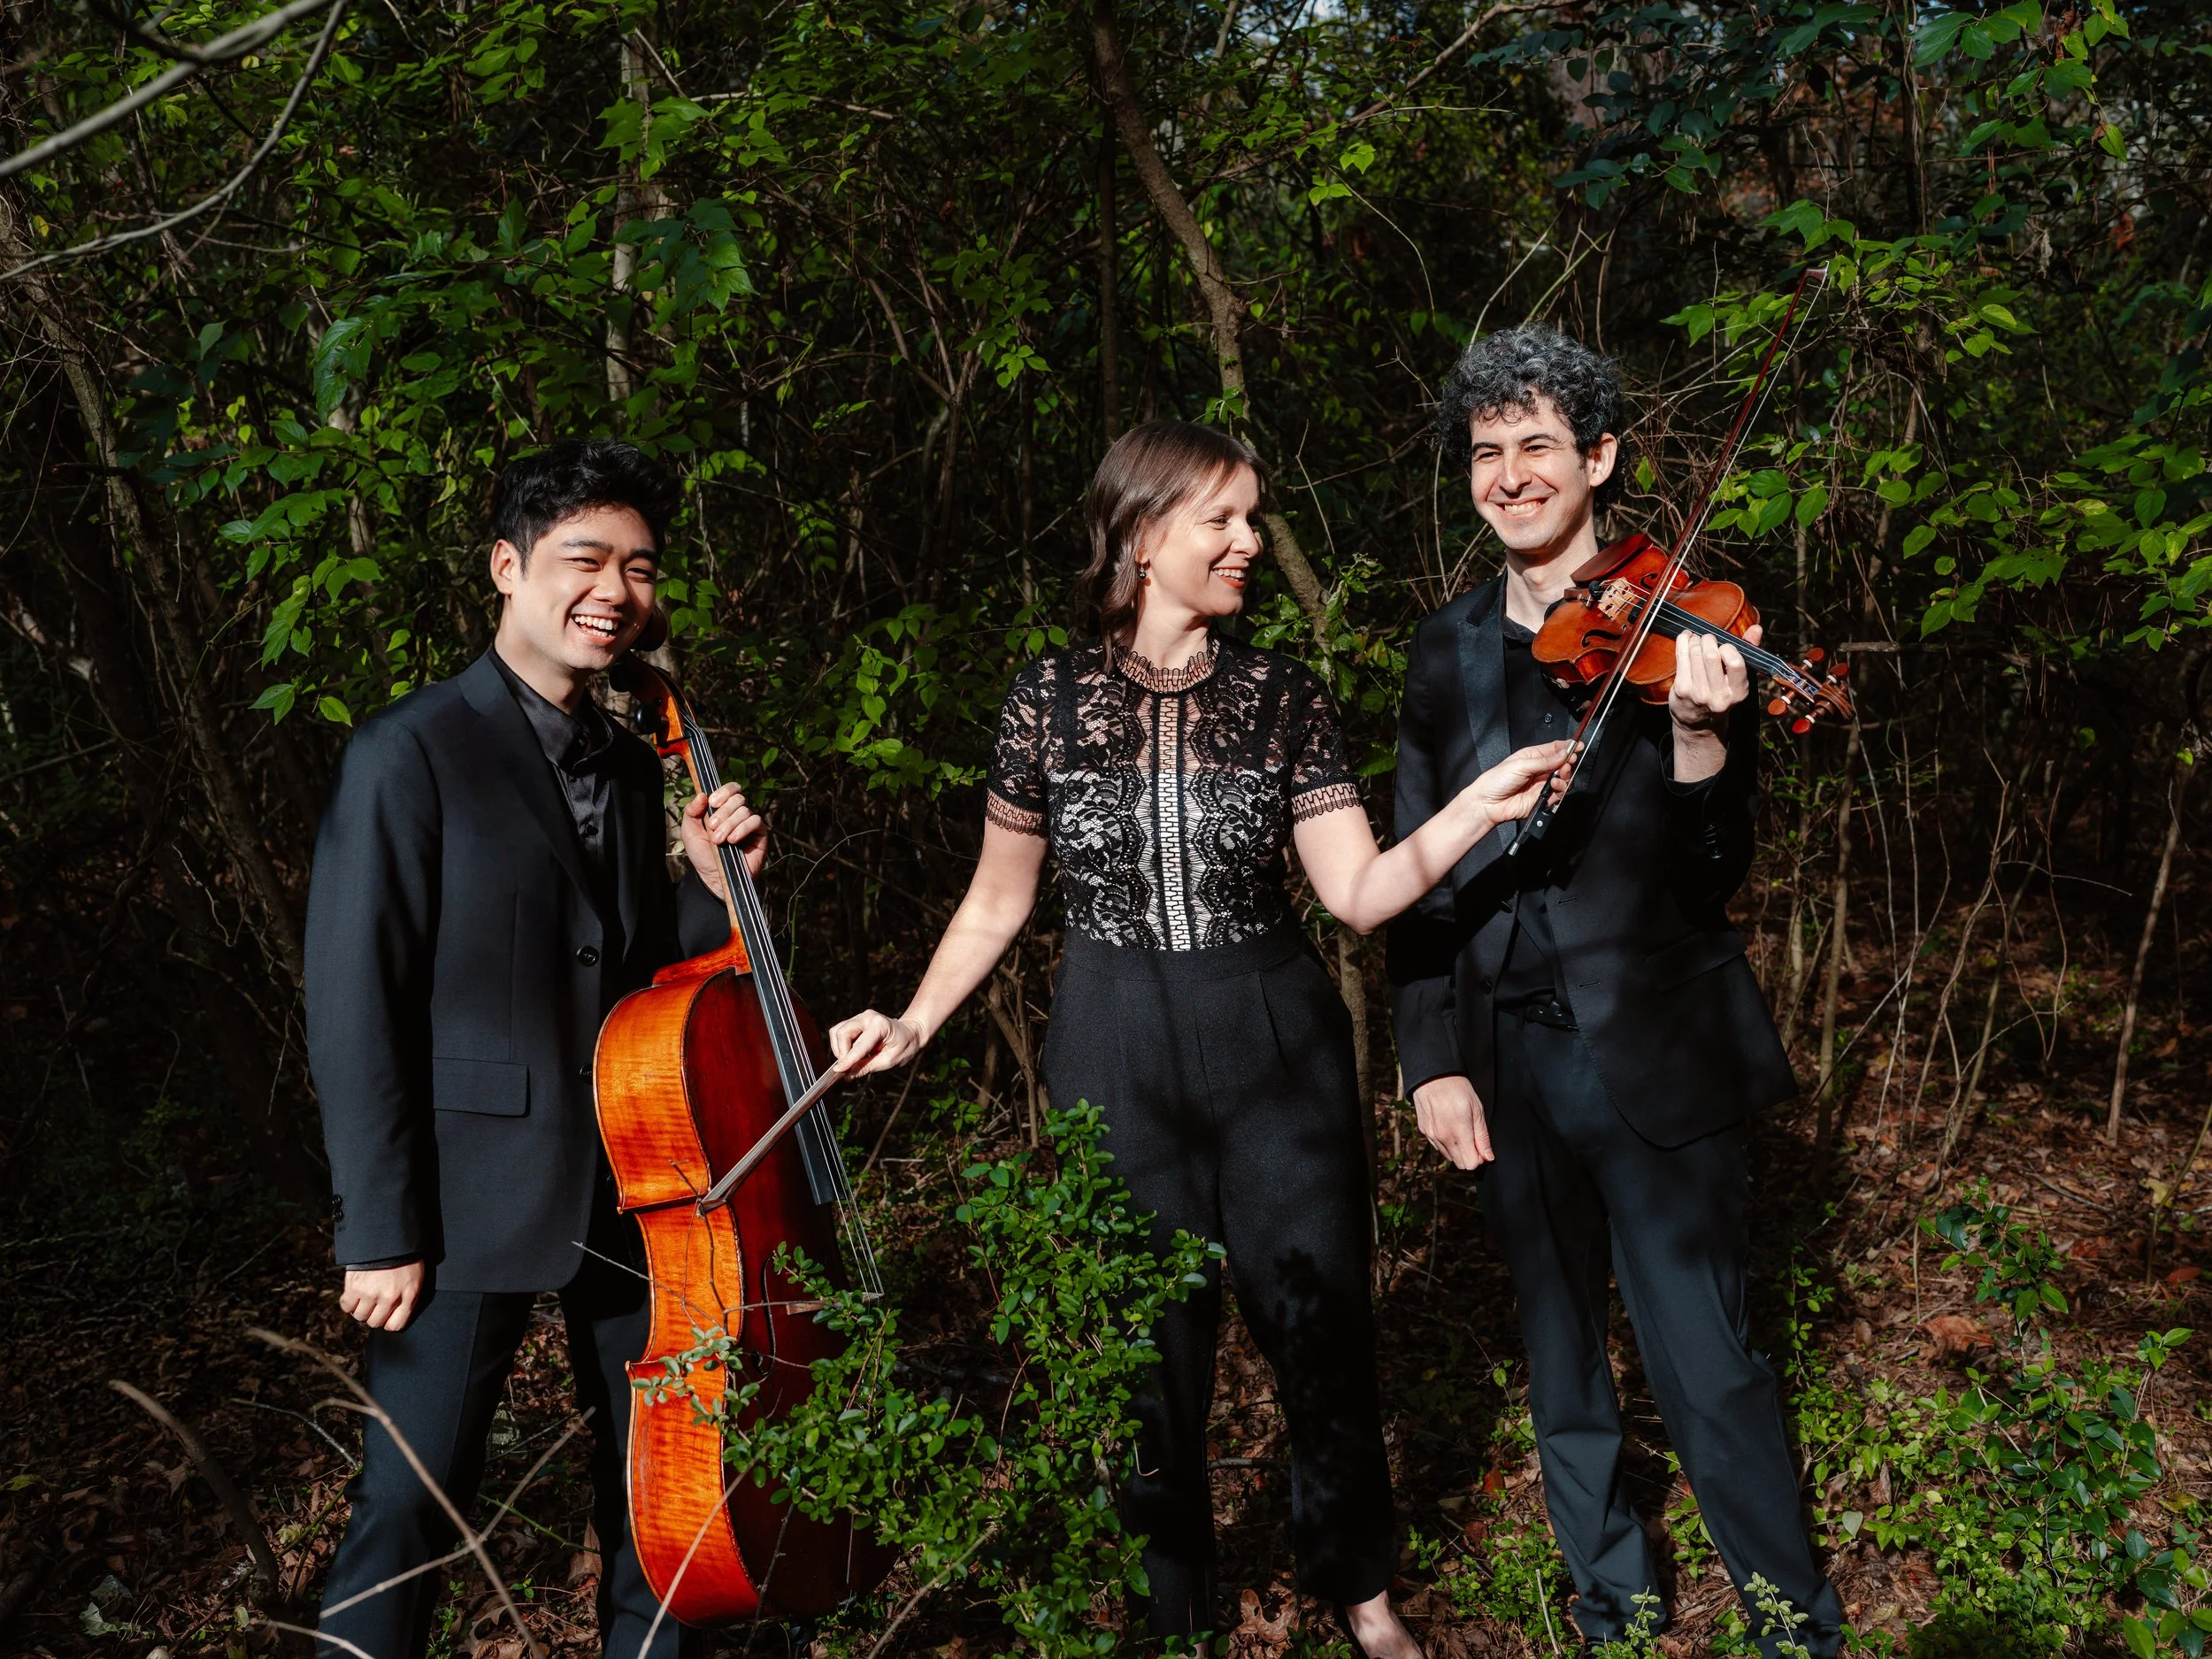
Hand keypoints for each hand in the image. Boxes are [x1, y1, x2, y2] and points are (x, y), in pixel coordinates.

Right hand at [340, 1260, 425, 1331]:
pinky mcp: (355, 1286)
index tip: (386, 1315)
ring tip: (365, 1296)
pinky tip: (354, 1293)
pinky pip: (346, 1306)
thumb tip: (395, 1315)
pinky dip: (349, 1302)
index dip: (388, 1321)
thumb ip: (407, 1297)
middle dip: (374, 1314)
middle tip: (374, 1303)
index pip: (395, 1325)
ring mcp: (371, 1293)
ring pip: (360, 1316)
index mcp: (409, 1296)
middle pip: (375, 1322)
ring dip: (361, 1308)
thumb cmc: (404, 1256)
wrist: (389, 1235)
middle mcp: (390, 1298)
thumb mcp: (415, 1277)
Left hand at [682, 783, 766, 897]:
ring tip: (719, 840)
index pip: (730, 789)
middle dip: (723, 812)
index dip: (723, 791)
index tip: (712, 802)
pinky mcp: (760, 834)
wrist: (713, 877)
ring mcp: (749, 824)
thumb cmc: (702, 854)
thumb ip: (691, 811)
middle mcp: (737, 814)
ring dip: (729, 824)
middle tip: (712, 827)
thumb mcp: (690, 832)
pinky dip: (742, 829)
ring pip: (744, 810)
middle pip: (737, 798)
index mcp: (722, 809)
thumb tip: (702, 794)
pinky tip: (733, 841)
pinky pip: (755, 822)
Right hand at [828, 1007, 926, 1076]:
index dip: (847, 1059)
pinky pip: (840, 1031)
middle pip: (842, 1033)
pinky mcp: (856, 1021)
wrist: (911, 1033)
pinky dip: (841, 1044)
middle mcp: (867, 1017)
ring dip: (839, 1048)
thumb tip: (848, 1075)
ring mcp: (860, 1017)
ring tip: (849, 1061)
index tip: (839, 1071)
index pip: (858, 1045)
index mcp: (879, 1025)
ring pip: (838, 1031)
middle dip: (841, 1052)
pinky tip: (850, 1054)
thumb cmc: (905, 1045)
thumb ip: (867, 1067)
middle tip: (847, 1068)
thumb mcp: (890, 1061)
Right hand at [1412, 1074, 1493, 1169]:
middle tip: (1472, 1139)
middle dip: (1469, 1156)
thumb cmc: (1458, 1089)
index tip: (1481, 1146)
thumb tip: (1488, 1157)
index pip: (1470, 1164)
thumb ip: (1482, 1137)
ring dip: (1457, 1150)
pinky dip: (1446, 1143)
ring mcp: (1431, 1136)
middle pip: (1459, 1163)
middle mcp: (1443, 1138)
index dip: (1479, 1158)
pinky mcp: (1424, 1131)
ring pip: (1448, 1156)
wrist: (1432, 1076)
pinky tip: (1448, 1126)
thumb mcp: (1477, 1110)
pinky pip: (1438, 1146)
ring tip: (1460, 1130)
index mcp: (1459, 1133)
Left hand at [1463, 739, 1575, 823]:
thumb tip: (1564, 753)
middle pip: (1562, 764)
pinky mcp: (1542, 799)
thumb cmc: (1496, 780)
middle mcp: (1539, 770)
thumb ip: (1544, 760)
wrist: (1488, 803)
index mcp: (1532, 756)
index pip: (1554, 749)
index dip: (1567, 747)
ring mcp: (1541, 785)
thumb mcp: (1521, 764)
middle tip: (1567, 763)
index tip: (1578, 746)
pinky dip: (1560, 790)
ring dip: (1565, 777)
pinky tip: (1554, 786)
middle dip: (1567, 763)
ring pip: (1563, 779)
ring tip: (1559, 776)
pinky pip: (1558, 794)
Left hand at [1668, 623, 1758, 732]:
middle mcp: (1718, 695)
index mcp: (1738, 692)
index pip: (1735, 662)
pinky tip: (1686, 639)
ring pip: (1695, 653)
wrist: (1698, 724)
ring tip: (1697, 640)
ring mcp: (1698, 694)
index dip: (1728, 648)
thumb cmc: (1721, 693)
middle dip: (1709, 640)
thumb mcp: (1739, 679)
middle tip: (1708, 639)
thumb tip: (1756, 628)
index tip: (1724, 646)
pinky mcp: (1681, 689)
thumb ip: (1749, 651)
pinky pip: (1681, 657)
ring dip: (1695, 640)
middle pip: (1711, 655)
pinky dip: (1683, 642)